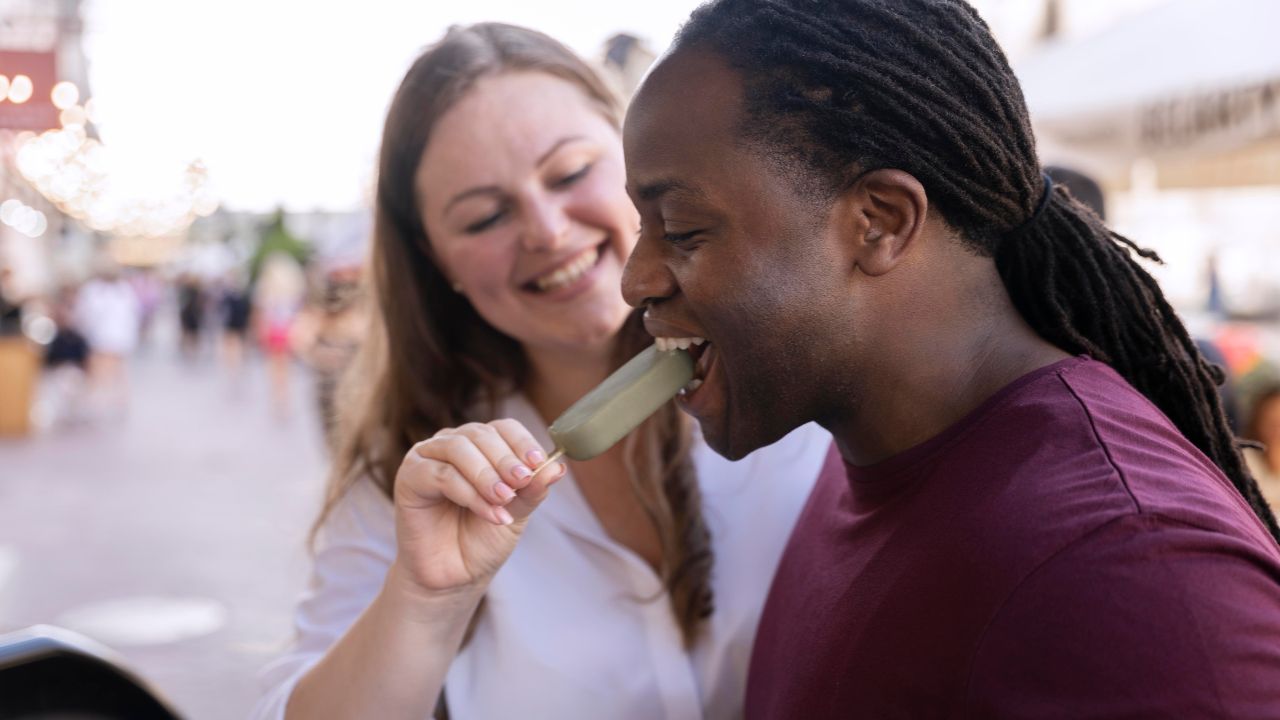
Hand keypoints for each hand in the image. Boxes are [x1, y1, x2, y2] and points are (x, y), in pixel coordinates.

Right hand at [390, 419, 565, 595]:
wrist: (455, 575)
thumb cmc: (483, 539)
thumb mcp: (517, 512)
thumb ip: (533, 489)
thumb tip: (558, 467)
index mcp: (480, 446)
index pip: (503, 428)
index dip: (522, 442)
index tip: (538, 463)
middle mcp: (453, 445)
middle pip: (481, 434)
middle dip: (506, 459)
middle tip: (522, 482)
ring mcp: (428, 458)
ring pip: (459, 449)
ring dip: (487, 475)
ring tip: (505, 500)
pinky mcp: (409, 477)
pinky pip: (441, 475)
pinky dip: (470, 493)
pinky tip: (491, 513)